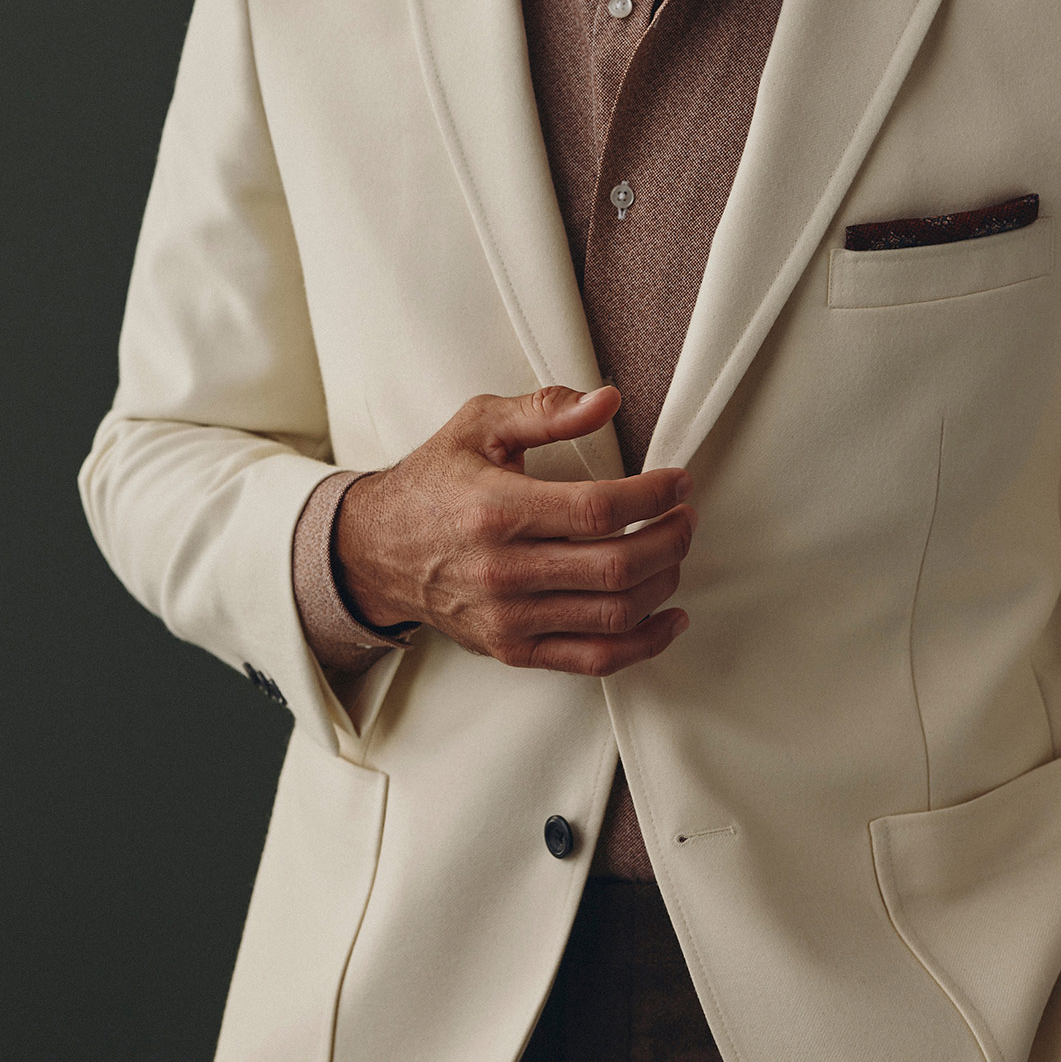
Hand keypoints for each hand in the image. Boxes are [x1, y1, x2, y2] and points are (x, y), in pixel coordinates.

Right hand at [334, 384, 694, 675]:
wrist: (375, 550)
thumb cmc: (432, 483)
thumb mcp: (479, 426)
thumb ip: (545, 411)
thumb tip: (606, 401)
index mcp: (497, 509)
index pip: (599, 509)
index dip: (653, 496)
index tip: (678, 483)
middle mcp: (503, 570)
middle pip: (616, 566)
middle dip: (670, 540)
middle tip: (686, 516)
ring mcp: (509, 618)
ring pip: (613, 615)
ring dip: (663, 584)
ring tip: (676, 552)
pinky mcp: (513, 649)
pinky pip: (594, 660)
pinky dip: (643, 644)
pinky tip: (668, 618)